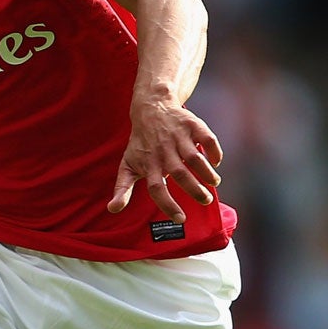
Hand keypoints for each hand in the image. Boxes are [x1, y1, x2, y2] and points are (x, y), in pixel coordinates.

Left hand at [108, 94, 222, 220]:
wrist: (151, 109)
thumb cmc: (140, 143)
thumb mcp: (127, 164)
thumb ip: (122, 188)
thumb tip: (112, 209)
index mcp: (148, 164)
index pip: (156, 188)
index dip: (168, 204)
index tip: (181, 219)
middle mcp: (163, 151)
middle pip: (179, 173)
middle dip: (195, 190)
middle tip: (206, 200)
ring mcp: (178, 137)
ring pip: (194, 157)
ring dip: (207, 173)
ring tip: (213, 182)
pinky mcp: (192, 125)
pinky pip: (207, 138)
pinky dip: (214, 151)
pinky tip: (215, 162)